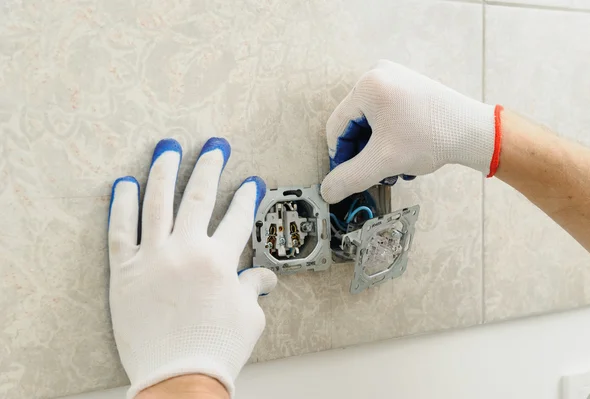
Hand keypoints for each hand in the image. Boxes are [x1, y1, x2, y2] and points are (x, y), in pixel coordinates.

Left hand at [108, 138, 276, 398]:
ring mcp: (154, 258)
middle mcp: (187, 250)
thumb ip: (253, 288)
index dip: (247, 197)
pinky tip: (125, 184)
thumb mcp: (249, 317)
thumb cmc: (216, 350)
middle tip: (215, 146)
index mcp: (220, 260)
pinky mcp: (126, 272)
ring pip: (157, 202)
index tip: (251, 183)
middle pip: (199, 196)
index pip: (237, 217)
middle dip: (210, 166)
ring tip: (169, 148)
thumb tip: (263, 277)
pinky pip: (120, 231)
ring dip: (164, 171)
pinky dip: (122, 205)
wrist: (178, 379)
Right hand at [320, 60, 501, 203]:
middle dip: (363, 151)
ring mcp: (394, 78)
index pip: (336, 127)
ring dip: (376, 146)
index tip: (351, 175)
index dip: (340, 156)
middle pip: (353, 123)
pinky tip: (404, 151)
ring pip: (369, 121)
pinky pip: (385, 114)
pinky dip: (389, 135)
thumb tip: (328, 191)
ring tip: (395, 163)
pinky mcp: (407, 85)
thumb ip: (350, 178)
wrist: (474, 131)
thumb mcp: (383, 162)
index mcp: (367, 86)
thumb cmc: (432, 139)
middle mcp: (378, 74)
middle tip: (377, 171)